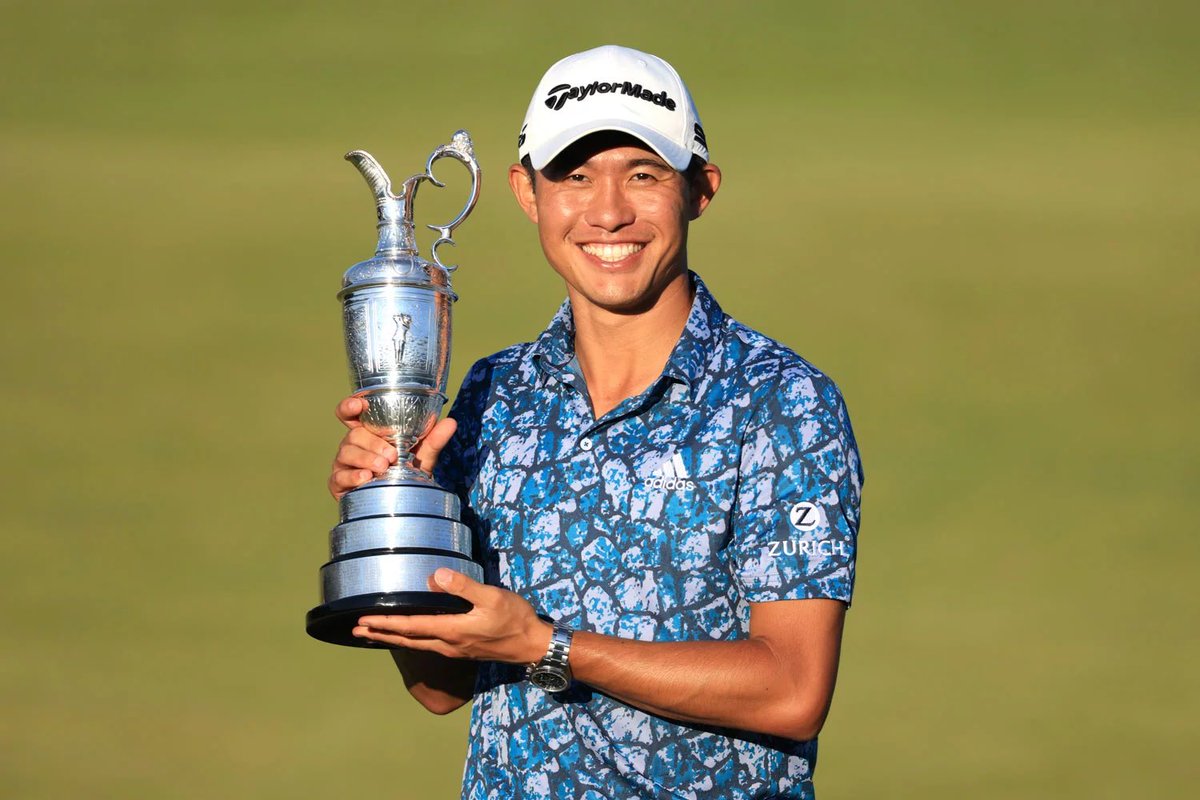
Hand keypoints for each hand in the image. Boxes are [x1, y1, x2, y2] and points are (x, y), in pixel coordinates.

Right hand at [327, 396, 457, 500]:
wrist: (402, 505)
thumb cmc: (407, 474)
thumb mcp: (422, 456)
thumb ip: (433, 440)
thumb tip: (450, 422)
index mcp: (368, 433)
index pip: (350, 414)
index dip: (349, 406)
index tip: (359, 405)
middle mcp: (352, 445)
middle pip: (353, 435)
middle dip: (373, 443)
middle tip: (392, 455)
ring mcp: (343, 464)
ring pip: (346, 453)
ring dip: (365, 459)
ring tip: (383, 468)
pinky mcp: (338, 484)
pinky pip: (340, 477)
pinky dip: (353, 476)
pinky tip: (365, 478)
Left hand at [354, 568, 551, 664]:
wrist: (532, 645)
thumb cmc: (514, 619)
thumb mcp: (491, 597)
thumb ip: (463, 586)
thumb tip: (434, 576)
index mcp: (452, 630)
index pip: (410, 627)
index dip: (385, 623)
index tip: (362, 621)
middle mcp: (448, 644)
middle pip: (407, 640)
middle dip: (380, 634)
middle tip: (356, 631)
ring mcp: (454, 649)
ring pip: (416, 645)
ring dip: (393, 638)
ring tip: (375, 634)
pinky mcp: (462, 649)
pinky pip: (428, 645)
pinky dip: (411, 640)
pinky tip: (411, 636)